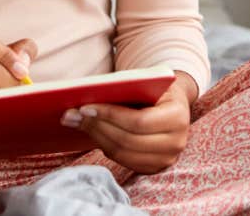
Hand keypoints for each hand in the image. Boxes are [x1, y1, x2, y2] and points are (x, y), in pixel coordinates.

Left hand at [60, 77, 191, 173]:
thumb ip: (122, 89)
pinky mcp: (155, 167)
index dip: (109, 115)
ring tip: (76, 122)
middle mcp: (176, 142)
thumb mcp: (145, 81)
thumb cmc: (154, 87)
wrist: (173, 101)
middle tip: (72, 115)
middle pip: (128, 140)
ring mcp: (166, 159)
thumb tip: (83, 100)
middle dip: (97, 126)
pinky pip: (125, 161)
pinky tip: (92, 132)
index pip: (138, 121)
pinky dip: (105, 146)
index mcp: (177, 116)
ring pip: (123, 153)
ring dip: (96, 137)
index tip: (84, 106)